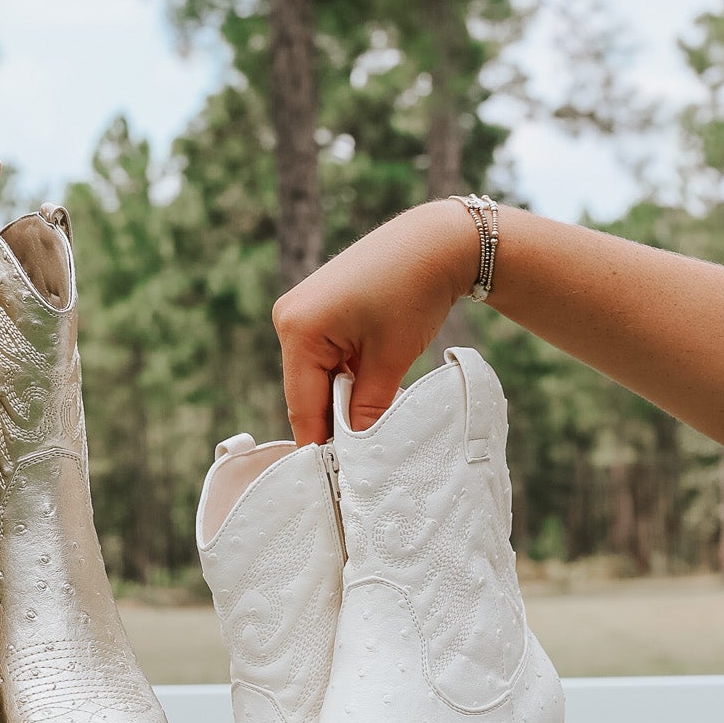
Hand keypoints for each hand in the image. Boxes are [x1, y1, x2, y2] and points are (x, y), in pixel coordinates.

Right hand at [273, 200, 479, 442]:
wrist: (435, 241)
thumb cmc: (414, 293)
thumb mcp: (391, 360)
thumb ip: (368, 409)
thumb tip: (356, 453)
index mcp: (298, 329)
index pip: (303, 406)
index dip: (320, 445)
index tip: (336, 482)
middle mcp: (288, 317)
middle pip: (304, 392)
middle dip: (331, 421)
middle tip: (358, 459)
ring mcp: (299, 309)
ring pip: (314, 375)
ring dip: (339, 398)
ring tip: (368, 421)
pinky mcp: (315, 306)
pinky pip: (322, 355)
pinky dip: (342, 374)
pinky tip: (367, 385)